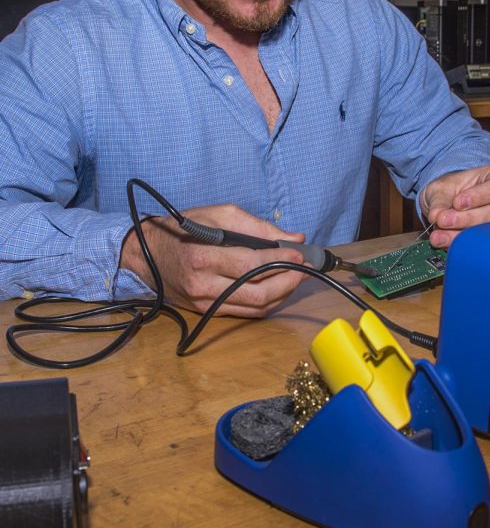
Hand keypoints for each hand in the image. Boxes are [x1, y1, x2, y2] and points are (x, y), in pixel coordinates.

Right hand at [120, 203, 307, 316]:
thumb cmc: (183, 229)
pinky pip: (246, 312)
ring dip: (283, 294)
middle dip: (289, 282)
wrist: (145, 254)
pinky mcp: (206, 312)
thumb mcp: (219, 215)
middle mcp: (203, 284)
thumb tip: (295, 238)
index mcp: (203, 256)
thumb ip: (258, 227)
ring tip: (297, 277)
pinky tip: (279, 288)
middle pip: (258, 293)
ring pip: (255, 307)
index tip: (301, 253)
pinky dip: (268, 302)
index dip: (281, 260)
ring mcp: (204, 303)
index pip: (252, 264)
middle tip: (306, 269)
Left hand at [420, 165, 489, 247]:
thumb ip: (440, 200)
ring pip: (487, 232)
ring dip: (460, 235)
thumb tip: (436, 215)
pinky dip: (457, 244)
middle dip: (467, 219)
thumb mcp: (442, 187)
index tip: (457, 203)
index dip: (478, 197)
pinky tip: (442, 242)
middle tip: (443, 220)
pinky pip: (478, 245)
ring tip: (438, 235)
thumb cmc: (451, 189)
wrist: (446, 202)